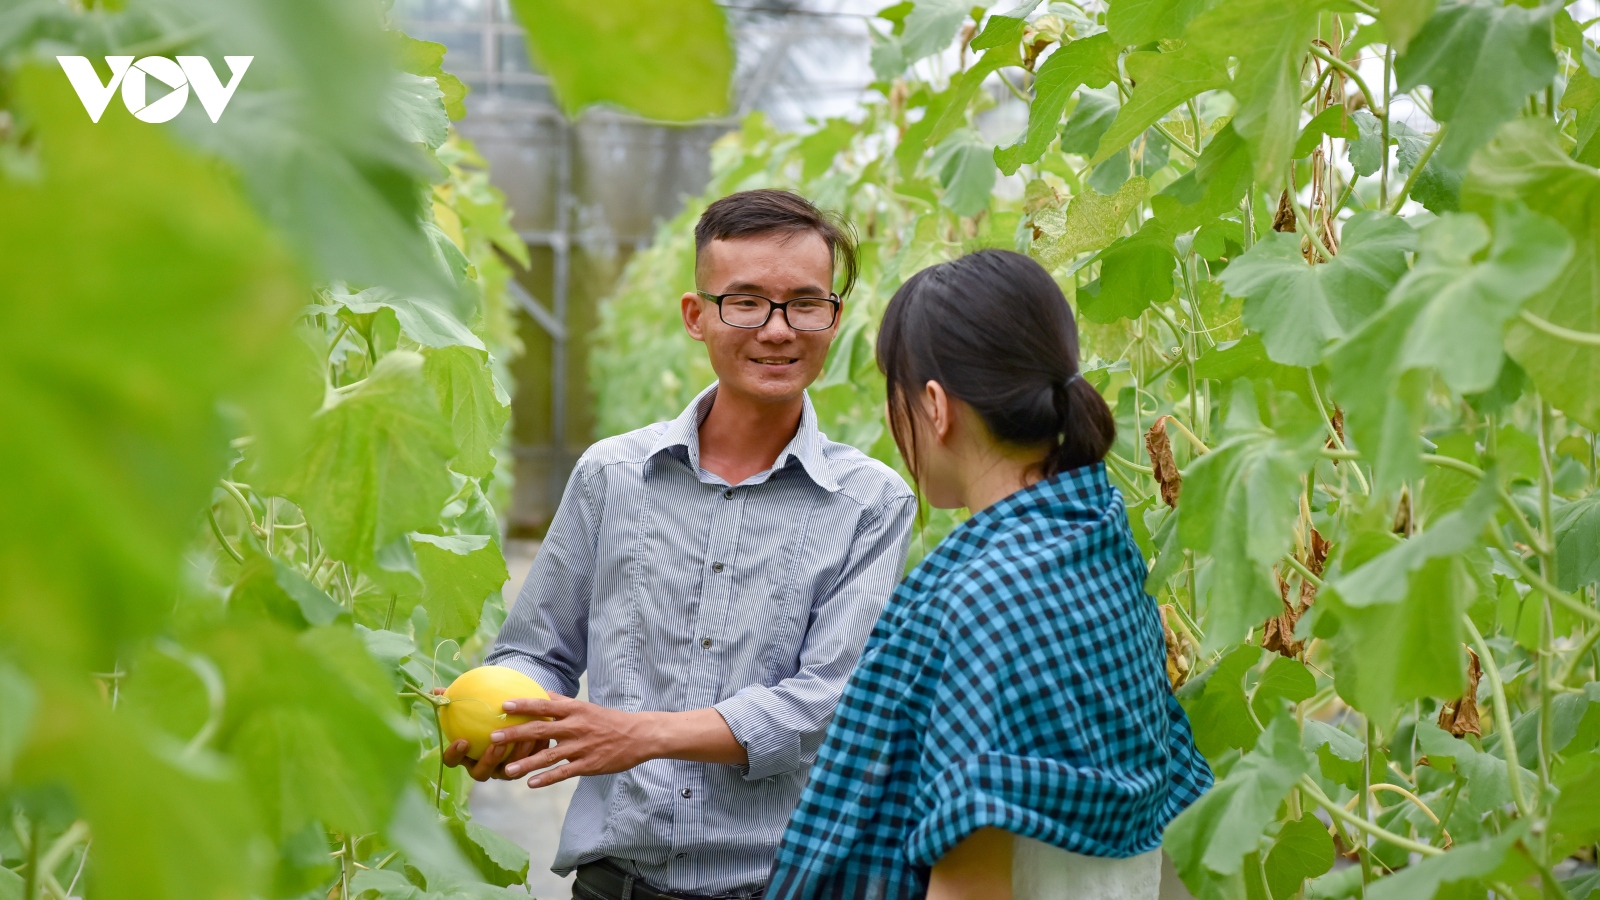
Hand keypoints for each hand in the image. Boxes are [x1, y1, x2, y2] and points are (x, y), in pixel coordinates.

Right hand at [433, 687, 544, 781]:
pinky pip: (528, 764)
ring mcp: (502, 771)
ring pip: (508, 772)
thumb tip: (435, 690)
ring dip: (516, 757)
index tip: (462, 740)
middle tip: (497, 743)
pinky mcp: (522, 768)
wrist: (508, 719)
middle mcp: (483, 767)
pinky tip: (543, 735)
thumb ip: (454, 699)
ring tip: (524, 738)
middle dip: (489, 760)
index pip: (452, 761)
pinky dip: (534, 752)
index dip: (455, 754)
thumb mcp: (470, 704)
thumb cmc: (482, 711)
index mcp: (465, 755)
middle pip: (481, 772)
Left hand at [489, 695, 662, 787]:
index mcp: (575, 710)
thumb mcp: (586, 707)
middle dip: (516, 734)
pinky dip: (547, 778)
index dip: (524, 705)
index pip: (545, 705)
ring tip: (506, 770)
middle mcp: (576, 727)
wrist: (638, 736)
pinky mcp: (588, 765)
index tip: (504, 705)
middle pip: (541, 730)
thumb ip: (563, 702)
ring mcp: (582, 747)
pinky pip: (564, 772)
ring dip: (526, 763)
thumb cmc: (608, 720)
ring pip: (549, 756)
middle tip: (494, 737)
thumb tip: (542, 693)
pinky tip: (531, 784)